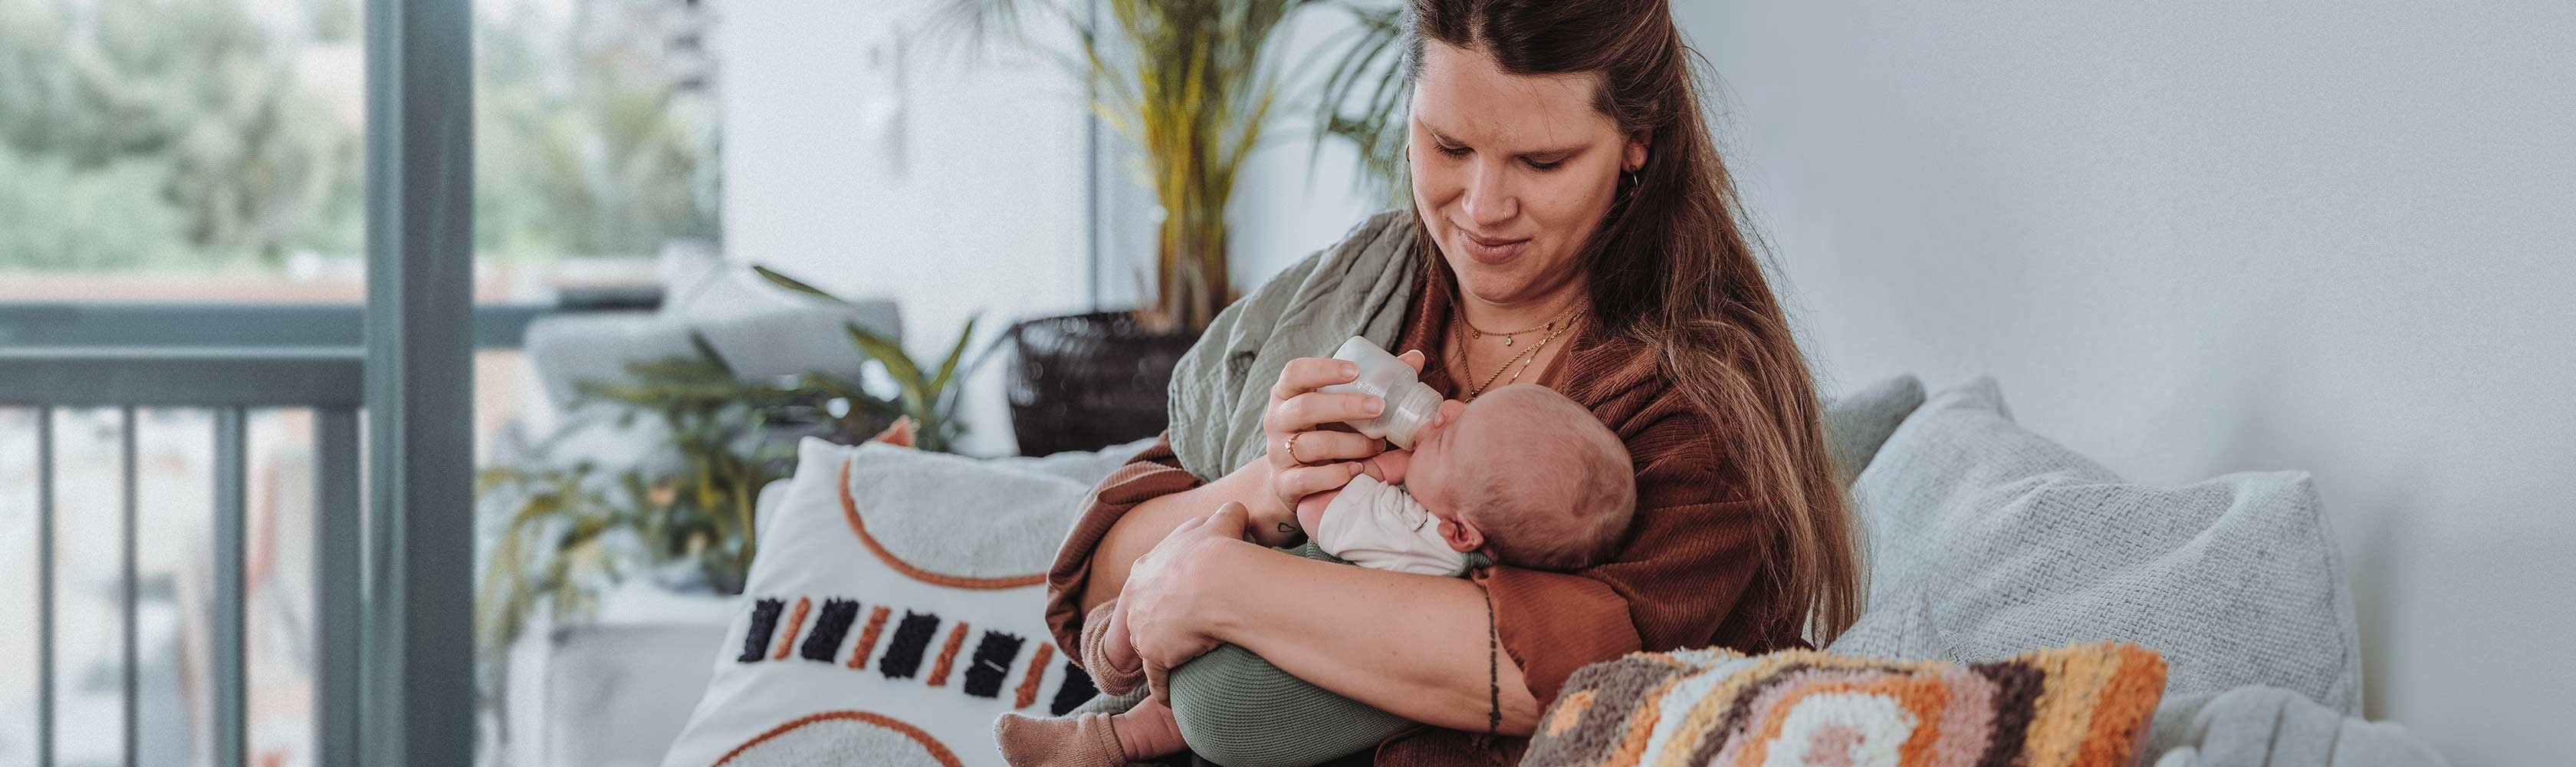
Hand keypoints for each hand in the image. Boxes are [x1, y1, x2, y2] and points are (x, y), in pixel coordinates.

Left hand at [1120, 502, 1257, 673]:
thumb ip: (1225, 516)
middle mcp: (1137, 598)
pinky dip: (1162, 688)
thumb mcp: (1221, 522)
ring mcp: (1143, 627)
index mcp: (1146, 567)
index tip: (1163, 607)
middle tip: (1159, 640)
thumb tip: (1236, 510)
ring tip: (1168, 666)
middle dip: (1144, 629)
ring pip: (1142, 648)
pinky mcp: (1155, 654)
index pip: (1142, 587)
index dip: (1154, 597)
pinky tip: (1168, 697)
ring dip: (1153, 658)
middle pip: (1136, 619)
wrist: (1217, 578)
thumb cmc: (1218, 549)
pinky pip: (1156, 678)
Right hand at [1259, 350, 1429, 519]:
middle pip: (1304, 408)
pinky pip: (1306, 479)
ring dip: (1349, 444)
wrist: (1293, 479)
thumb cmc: (1324, 431)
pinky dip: (1334, 475)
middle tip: (1379, 407)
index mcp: (1287, 394)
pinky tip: (1356, 470)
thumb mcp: (1340, 405)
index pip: (1295, 372)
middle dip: (1344, 406)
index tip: (1356, 371)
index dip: (1322, 369)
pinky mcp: (1284, 483)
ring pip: (1310, 445)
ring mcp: (1277, 453)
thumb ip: (1374, 383)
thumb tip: (1415, 359)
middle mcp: (1277, 420)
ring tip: (1376, 445)